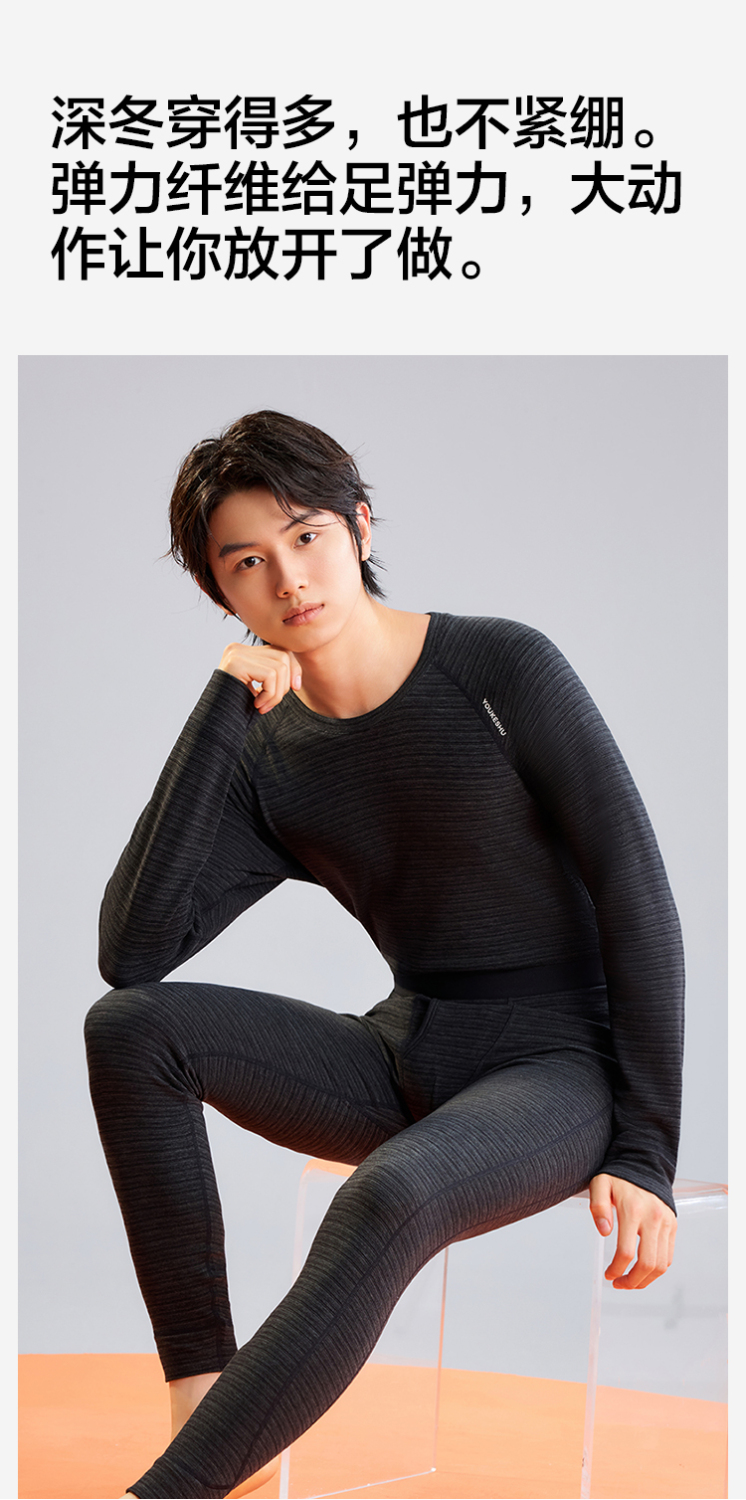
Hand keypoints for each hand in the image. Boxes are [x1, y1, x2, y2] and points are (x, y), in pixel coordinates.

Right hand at [218, 642, 301, 713]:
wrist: (215, 723)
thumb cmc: (237, 709)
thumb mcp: (260, 689)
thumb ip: (275, 677)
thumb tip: (297, 680)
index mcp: (244, 652)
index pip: (280, 650)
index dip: (294, 669)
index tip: (295, 688)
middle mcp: (238, 648)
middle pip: (283, 655)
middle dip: (285, 683)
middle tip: (271, 703)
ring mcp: (236, 654)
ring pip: (279, 667)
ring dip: (277, 693)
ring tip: (263, 706)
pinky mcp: (236, 664)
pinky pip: (270, 675)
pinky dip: (270, 694)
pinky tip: (257, 704)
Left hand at [589, 1173, 675, 1288]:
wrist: (644, 1165)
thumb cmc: (619, 1177)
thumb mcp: (600, 1184)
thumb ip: (598, 1207)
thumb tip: (604, 1231)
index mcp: (632, 1210)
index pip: (626, 1252)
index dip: (616, 1269)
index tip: (609, 1274)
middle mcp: (652, 1218)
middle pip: (647, 1263)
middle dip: (632, 1281)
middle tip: (619, 1284)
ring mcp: (665, 1223)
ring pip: (661, 1264)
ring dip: (645, 1280)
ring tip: (631, 1282)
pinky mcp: (672, 1226)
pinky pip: (668, 1256)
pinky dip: (657, 1269)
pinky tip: (643, 1270)